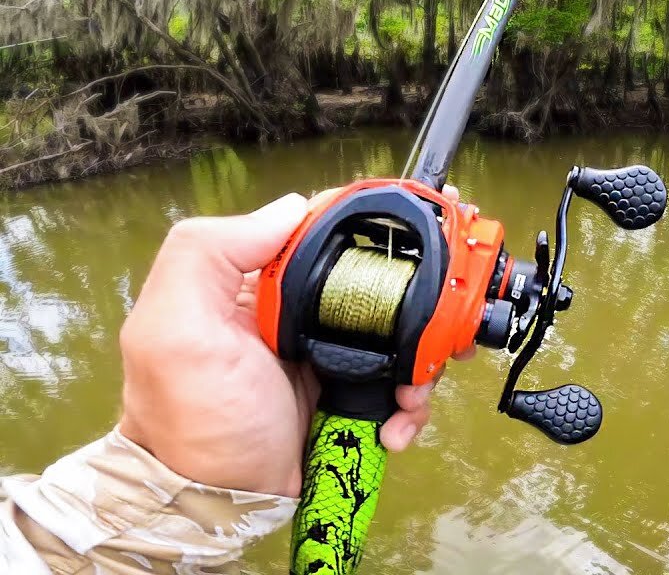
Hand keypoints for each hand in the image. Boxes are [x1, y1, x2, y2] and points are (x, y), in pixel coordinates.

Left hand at [118, 190, 468, 496]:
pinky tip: (395, 423)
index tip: (425, 230)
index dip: (375, 229)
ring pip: (397, 337)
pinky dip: (408, 404)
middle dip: (420, 303)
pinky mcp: (346, 397)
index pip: (326, 236)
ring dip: (420, 360)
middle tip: (445, 323)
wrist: (214, 507)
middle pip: (377, 286)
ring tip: (414, 390)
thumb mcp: (177, 330)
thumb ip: (212, 253)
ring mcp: (326, 357)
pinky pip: (395, 387)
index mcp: (258, 286)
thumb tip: (292, 206)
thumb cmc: (192, 424)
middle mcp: (295, 315)